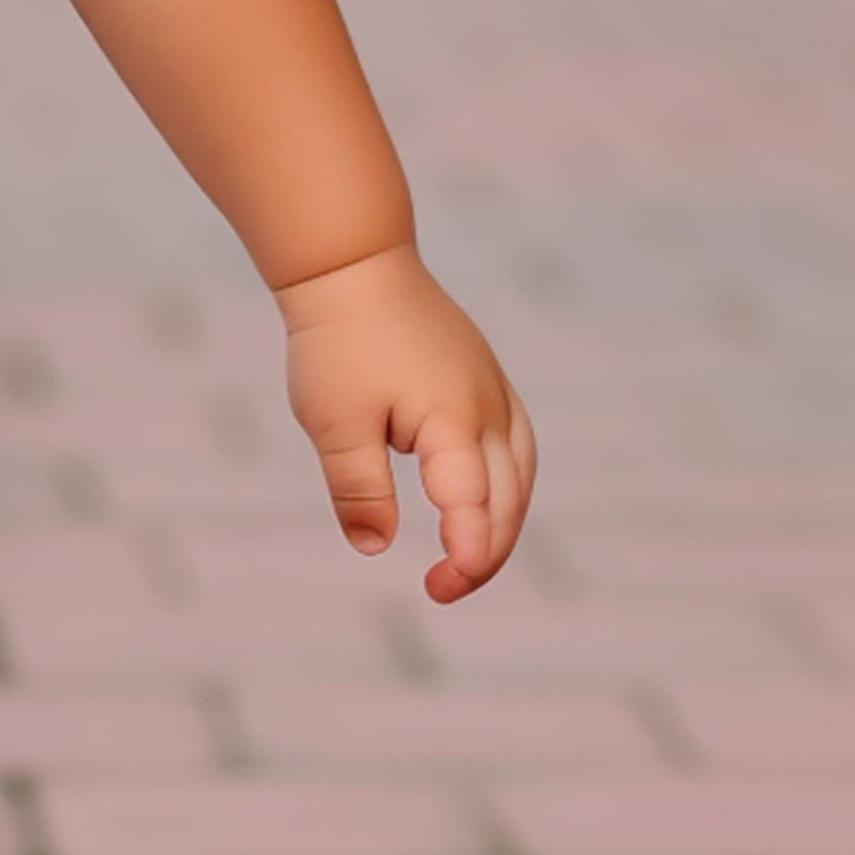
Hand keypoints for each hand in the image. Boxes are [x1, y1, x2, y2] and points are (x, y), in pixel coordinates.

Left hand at [278, 244, 534, 603]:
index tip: (443, 586)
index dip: (467, 553)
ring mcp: (494, 389)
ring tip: (465, 562)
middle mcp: (487, 406)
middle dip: (484, 553)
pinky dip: (506, 485)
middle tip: (440, 590)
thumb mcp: (334, 422)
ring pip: (520, 474)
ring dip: (503, 523)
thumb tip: (376, 548)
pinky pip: (515, 445)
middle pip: (508, 499)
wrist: (352, 265)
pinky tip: (481, 504)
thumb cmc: (338, 343)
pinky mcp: (487, 379)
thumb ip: (358, 490)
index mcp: (451, 419)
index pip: (472, 502)